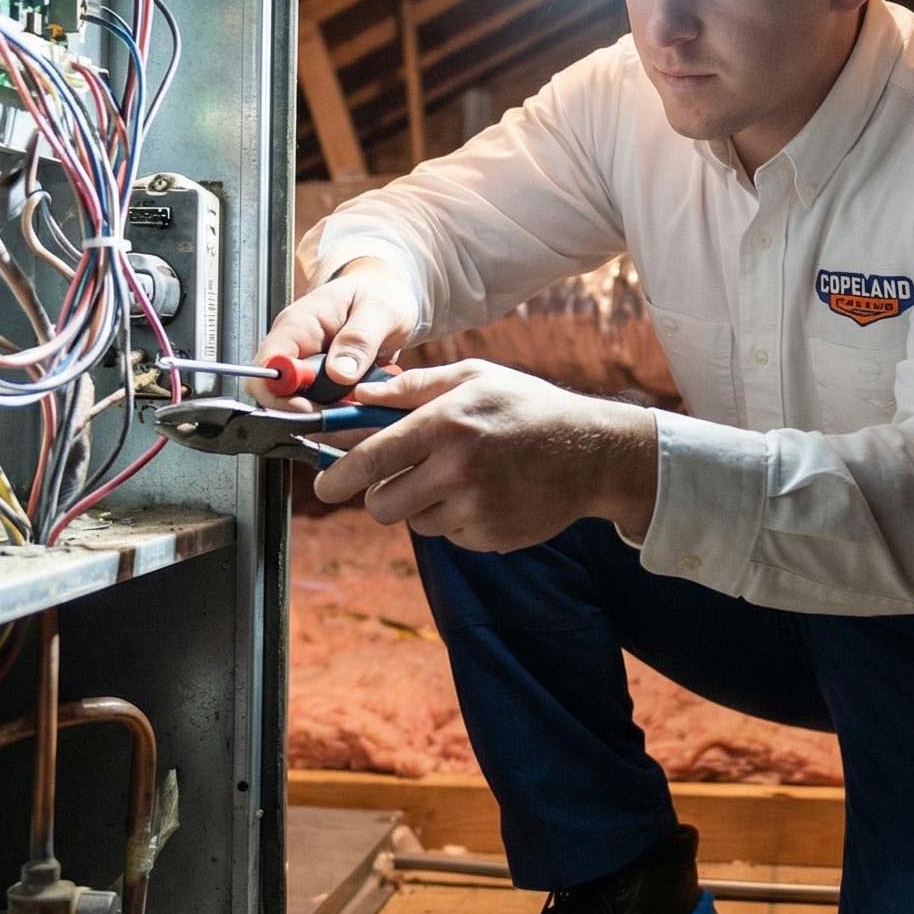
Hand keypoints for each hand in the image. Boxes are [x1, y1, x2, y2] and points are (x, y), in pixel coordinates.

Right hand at [252, 256, 418, 408]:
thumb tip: (339, 373)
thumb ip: (359, 339)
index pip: (267, 368)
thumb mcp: (379, 312)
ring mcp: (304, 367)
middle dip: (310, 411)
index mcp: (297, 325)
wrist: (386, 295)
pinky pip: (319, 406)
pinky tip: (360, 405)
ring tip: (359, 408)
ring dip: (329, 413)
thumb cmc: (379, 295)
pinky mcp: (318, 382)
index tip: (315, 408)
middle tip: (346, 414)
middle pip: (278, 394)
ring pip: (298, 404)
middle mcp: (293, 348)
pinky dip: (339, 412)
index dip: (282, 395)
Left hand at [312, 360, 660, 550]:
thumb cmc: (526, 407)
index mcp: (447, 424)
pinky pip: (449, 535)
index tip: (322, 486)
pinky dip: (456, 519)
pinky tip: (485, 494)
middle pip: (382, 504)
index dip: (337, 475)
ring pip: (415, 521)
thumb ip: (412, 386)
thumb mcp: (473, 377)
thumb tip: (358, 395)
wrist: (591, 453)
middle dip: (380, 496)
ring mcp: (476, 508)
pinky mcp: (491, 536)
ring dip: (424, 505)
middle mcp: (458, 469)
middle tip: (396, 480)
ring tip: (459, 478)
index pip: (372, 458)